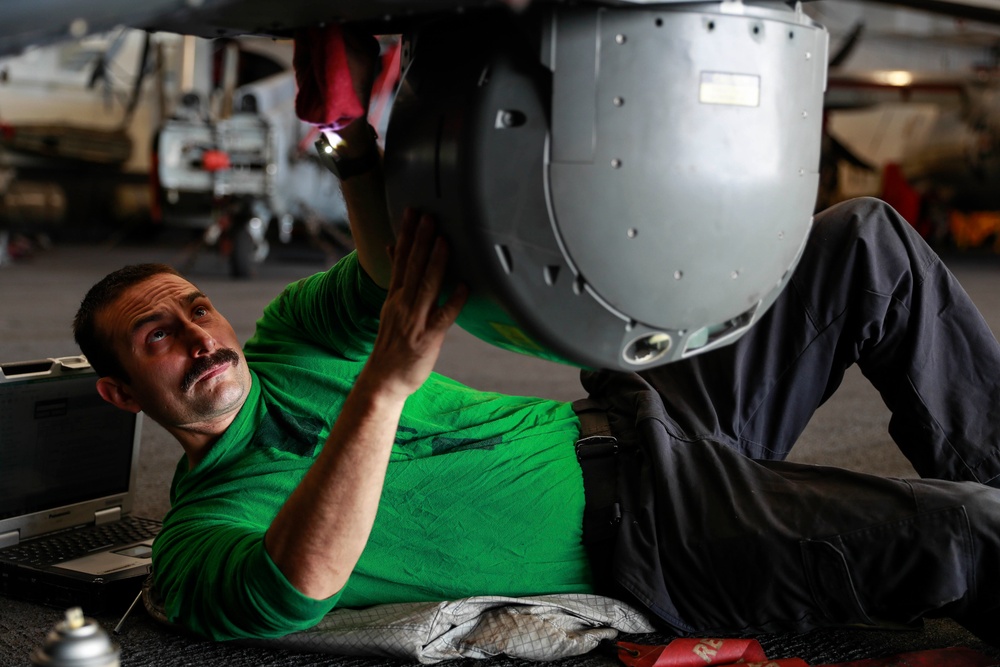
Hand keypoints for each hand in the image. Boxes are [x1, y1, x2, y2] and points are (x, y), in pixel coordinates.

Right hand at [362, 209, 467, 399]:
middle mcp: (403, 305)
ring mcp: (415, 321)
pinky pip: (443, 317)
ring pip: (426, 286)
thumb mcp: (390, 308)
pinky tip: (464, 286)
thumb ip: (397, 279)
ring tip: (444, 240)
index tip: (411, 213)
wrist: (383, 380)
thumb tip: (391, 249)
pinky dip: (454, 301)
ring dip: (435, 262)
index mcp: (395, 297)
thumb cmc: (392, 344)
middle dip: (420, 240)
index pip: (400, 260)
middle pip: (412, 267)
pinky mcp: (427, 338)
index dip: (406, 236)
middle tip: (428, 216)